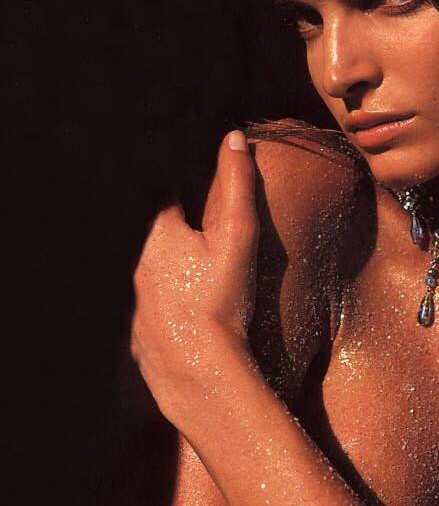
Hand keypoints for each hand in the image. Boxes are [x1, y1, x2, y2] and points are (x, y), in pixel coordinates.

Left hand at [131, 131, 259, 420]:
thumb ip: (237, 184)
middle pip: (154, 240)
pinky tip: (185, 318)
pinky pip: (150, 314)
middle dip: (175, 234)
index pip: (164, 201)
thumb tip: (233, 137)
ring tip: (196, 277)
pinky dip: (165, 309)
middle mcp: (137, 266)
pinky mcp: (139, 337)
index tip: (197, 194)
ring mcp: (134, 305)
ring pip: (149, 277)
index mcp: (157, 236)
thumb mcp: (237, 235)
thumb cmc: (219, 297)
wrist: (198, 368)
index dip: (183, 195)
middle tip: (202, 236)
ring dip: (169, 273)